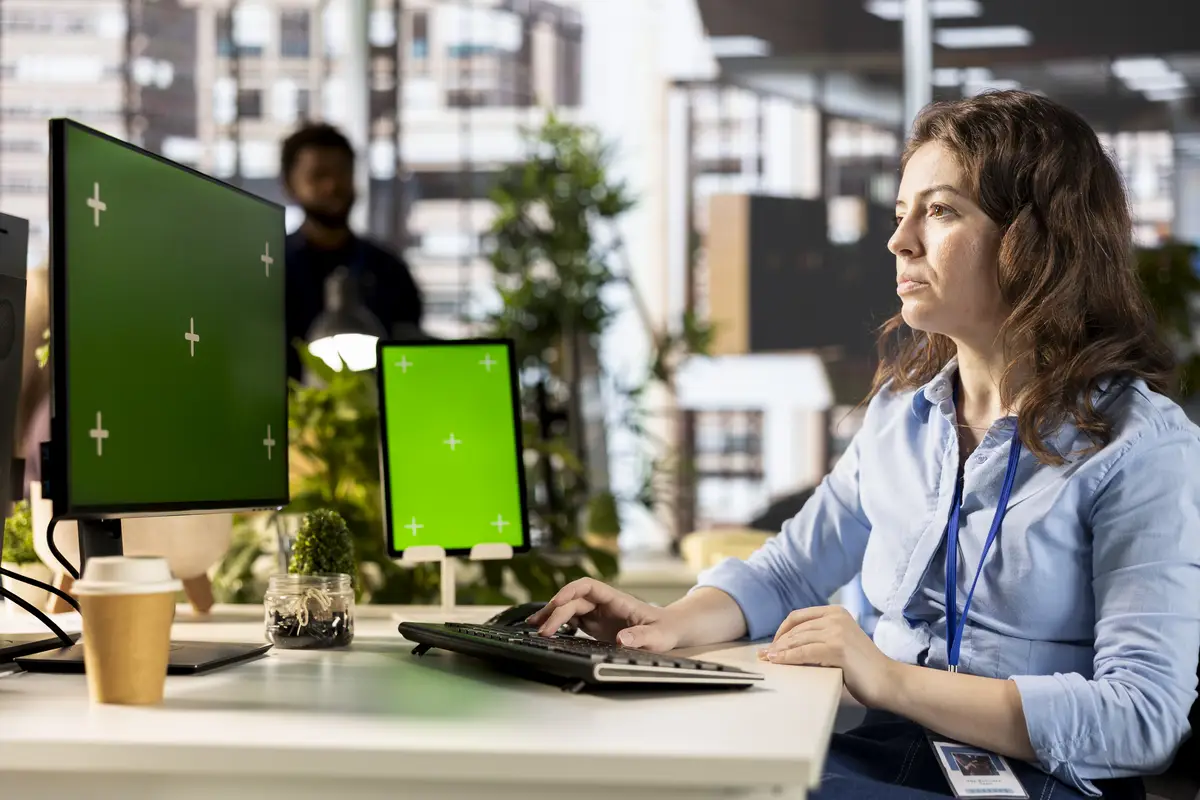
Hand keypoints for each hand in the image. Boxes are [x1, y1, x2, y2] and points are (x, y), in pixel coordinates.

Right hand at [526, 578, 680, 651]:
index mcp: (617, 599)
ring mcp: (599, 613)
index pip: (588, 587)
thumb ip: (641, 637)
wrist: (670, 629)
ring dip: (552, 615)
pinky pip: (573, 620)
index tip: (558, 603)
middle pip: (574, 600)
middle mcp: (604, 603)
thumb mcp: (658, 635)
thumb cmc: (665, 628)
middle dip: (556, 611)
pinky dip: (558, 624)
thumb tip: (622, 640)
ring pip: (570, 609)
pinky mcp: (596, 625)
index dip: (570, 591)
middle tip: (543, 629)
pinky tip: (546, 630)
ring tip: (534, 626)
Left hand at [759, 606, 895, 707]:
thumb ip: (819, 639)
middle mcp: (836, 617)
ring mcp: (837, 631)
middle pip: (796, 628)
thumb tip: (784, 646)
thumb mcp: (839, 644)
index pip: (799, 617)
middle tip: (763, 655)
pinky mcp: (837, 648)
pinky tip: (777, 662)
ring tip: (767, 660)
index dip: (781, 630)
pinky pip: (804, 652)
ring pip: (798, 639)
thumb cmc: (863, 669)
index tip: (772, 645)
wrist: (888, 681)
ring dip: (779, 651)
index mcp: (836, 612)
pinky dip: (787, 658)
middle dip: (777, 642)